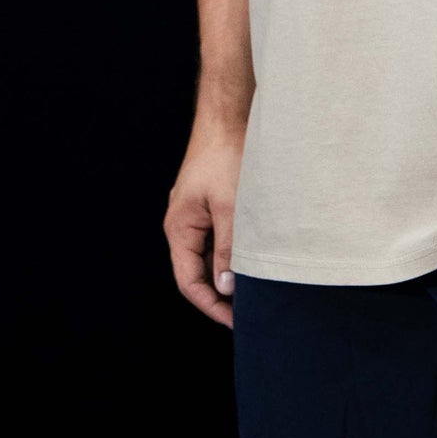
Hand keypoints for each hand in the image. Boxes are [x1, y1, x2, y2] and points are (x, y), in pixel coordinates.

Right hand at [165, 131, 245, 326]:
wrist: (229, 116)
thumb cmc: (226, 156)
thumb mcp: (231, 207)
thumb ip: (229, 249)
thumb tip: (228, 288)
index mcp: (179, 228)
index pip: (190, 281)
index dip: (212, 305)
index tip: (236, 322)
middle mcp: (184, 224)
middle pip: (199, 271)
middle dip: (222, 293)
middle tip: (250, 312)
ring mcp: (197, 213)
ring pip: (211, 254)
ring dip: (231, 271)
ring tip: (257, 289)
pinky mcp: (212, 202)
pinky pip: (220, 236)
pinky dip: (235, 251)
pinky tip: (255, 258)